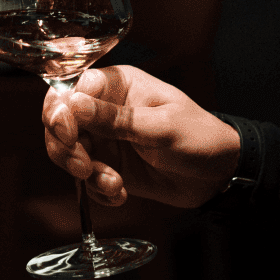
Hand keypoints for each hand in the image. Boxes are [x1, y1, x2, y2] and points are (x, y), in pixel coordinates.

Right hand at [43, 65, 239, 209]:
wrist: (219, 176)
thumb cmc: (199, 137)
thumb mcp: (161, 127)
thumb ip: (117, 119)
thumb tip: (74, 104)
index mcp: (118, 85)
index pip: (72, 88)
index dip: (61, 111)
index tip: (70, 135)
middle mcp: (104, 109)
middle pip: (60, 121)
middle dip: (66, 148)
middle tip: (84, 168)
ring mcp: (104, 138)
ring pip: (67, 151)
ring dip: (84, 173)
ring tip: (113, 184)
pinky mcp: (108, 165)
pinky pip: (85, 179)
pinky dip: (98, 190)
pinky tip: (121, 194)